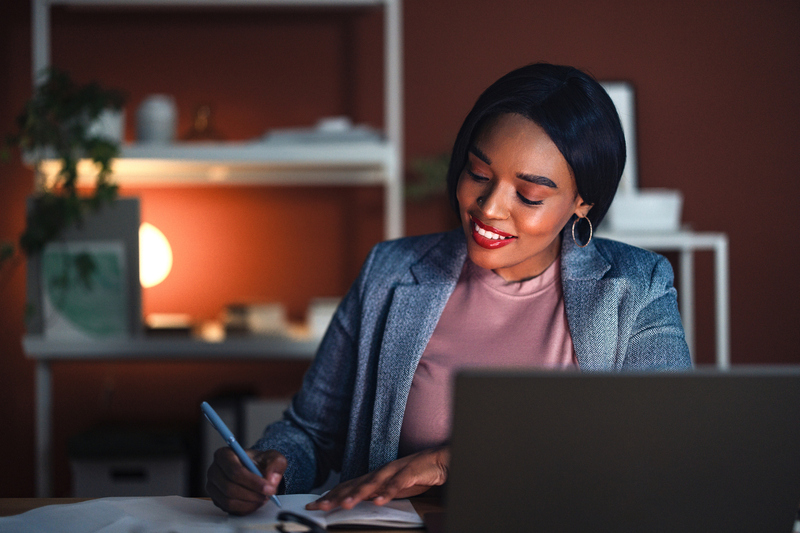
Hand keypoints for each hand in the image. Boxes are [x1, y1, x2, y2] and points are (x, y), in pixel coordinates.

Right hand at [206, 447, 286, 514]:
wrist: (255, 470)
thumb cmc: (260, 462)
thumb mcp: (273, 457)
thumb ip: (276, 464)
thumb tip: (271, 479)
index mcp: (224, 455)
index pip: (235, 471)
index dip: (253, 482)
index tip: (269, 488)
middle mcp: (214, 470)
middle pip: (230, 488)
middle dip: (252, 494)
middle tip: (268, 496)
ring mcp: (212, 487)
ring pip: (228, 501)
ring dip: (249, 503)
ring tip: (263, 498)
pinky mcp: (216, 499)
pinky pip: (229, 509)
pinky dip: (245, 509)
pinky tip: (255, 503)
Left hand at [306, 445, 449, 510]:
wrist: (437, 461)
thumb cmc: (413, 475)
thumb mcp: (389, 488)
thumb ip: (373, 494)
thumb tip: (356, 503)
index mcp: (373, 476)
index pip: (347, 487)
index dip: (330, 495)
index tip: (314, 505)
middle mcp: (380, 472)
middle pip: (354, 485)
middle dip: (336, 496)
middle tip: (320, 506)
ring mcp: (394, 471)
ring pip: (373, 483)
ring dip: (358, 494)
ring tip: (345, 505)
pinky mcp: (410, 472)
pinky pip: (397, 483)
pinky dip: (388, 492)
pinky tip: (379, 500)